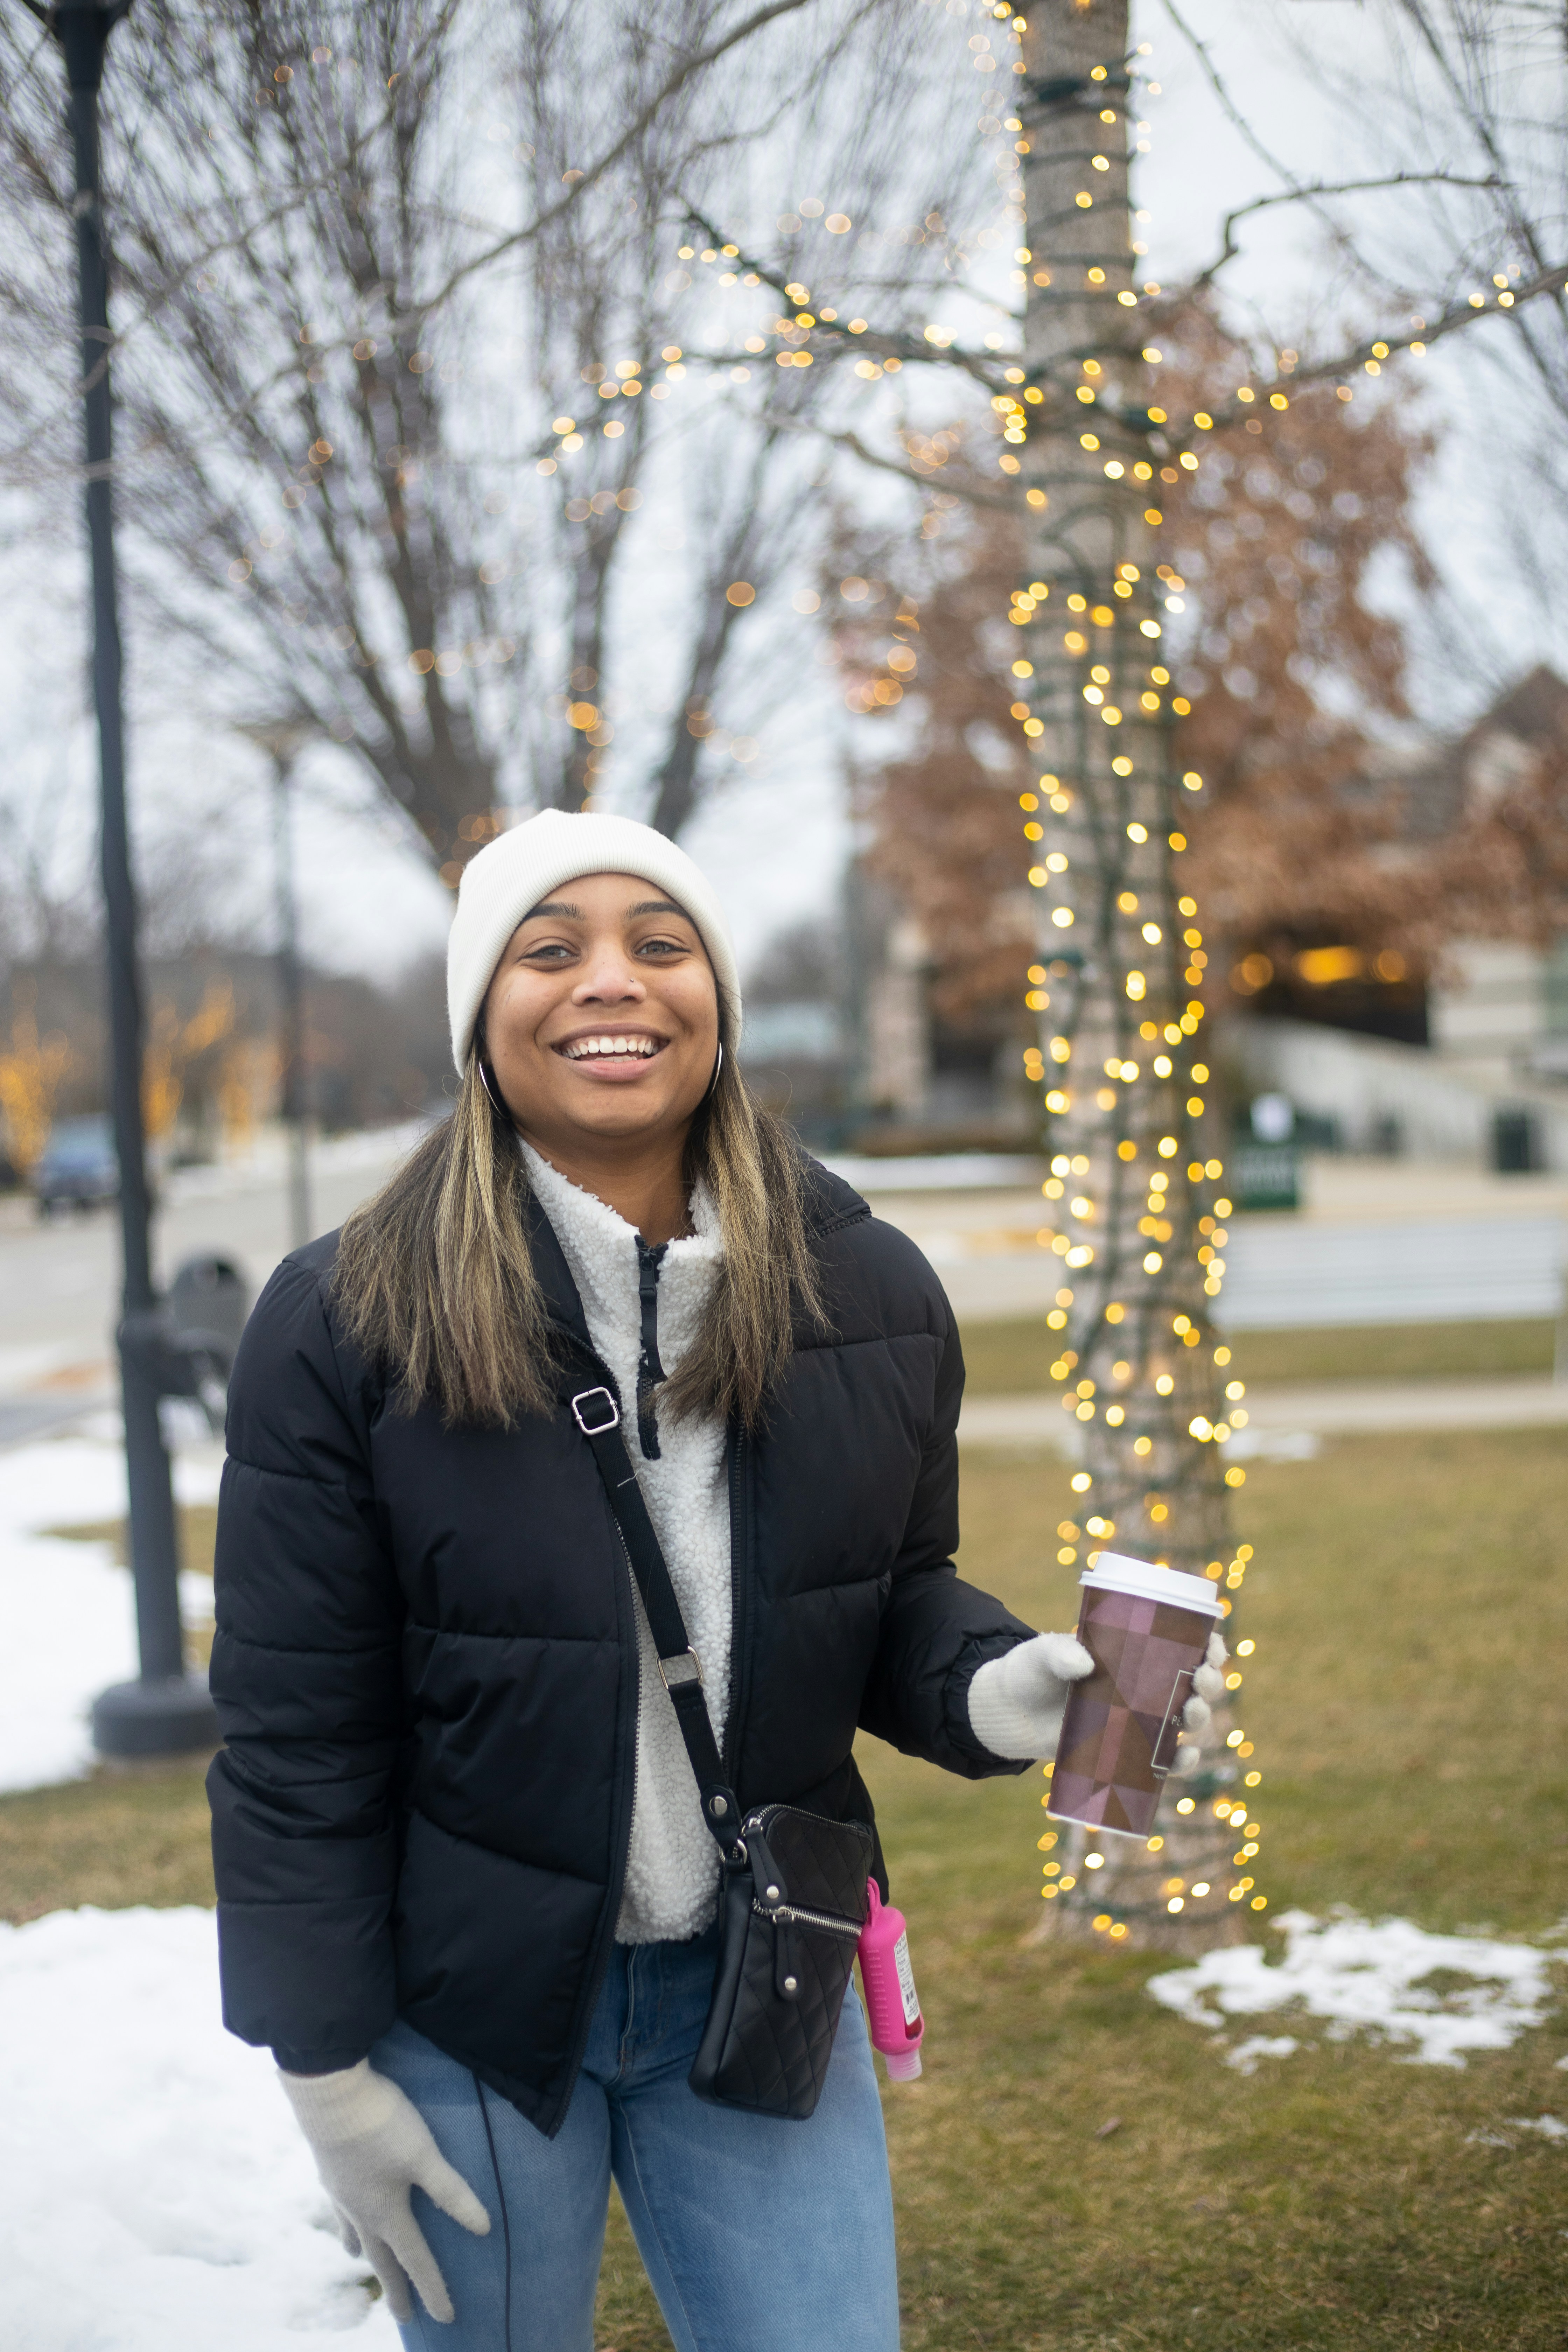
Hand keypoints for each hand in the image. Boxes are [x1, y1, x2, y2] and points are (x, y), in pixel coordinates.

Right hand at [280, 2058, 489, 2323]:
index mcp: (386, 2214)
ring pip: (355, 2233)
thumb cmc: (381, 2125)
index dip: (434, 2290)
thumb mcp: (424, 2157)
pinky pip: (339, 2207)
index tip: (447, 2319)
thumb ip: (451, 2193)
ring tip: (362, 2261)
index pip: (416, 2261)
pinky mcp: (329, 2168)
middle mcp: (360, 2212)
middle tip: (404, 2317)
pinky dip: (345, 2218)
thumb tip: (483, 2229)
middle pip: (382, 2258)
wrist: (329, 2093)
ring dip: (364, 2251)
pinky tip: (344, 2206)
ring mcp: (340, 2192)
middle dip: (396, 2288)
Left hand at [967, 1627, 1229, 1761]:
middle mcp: (1144, 1685)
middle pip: (1195, 1682)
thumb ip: (1058, 1652)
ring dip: (1200, 1716)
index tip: (1212, 1648)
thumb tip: (1084, 1664)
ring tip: (1191, 1713)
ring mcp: (1137, 1719)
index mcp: (1133, 1651)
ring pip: (1186, 1719)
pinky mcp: (1126, 1750)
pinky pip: (1163, 1759)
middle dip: (1210, 1681)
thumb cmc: (1030, 1672)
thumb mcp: (1041, 1654)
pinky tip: (1185, 1757)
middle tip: (1201, 1681)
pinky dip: (1180, 1761)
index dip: (1207, 1646)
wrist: (1010, 1712)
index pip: (1183, 1644)